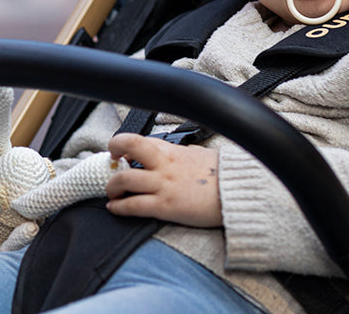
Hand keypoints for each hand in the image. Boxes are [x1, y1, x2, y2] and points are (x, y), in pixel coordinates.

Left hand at [105, 134, 221, 227]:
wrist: (238, 193)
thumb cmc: (224, 175)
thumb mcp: (201, 156)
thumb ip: (183, 155)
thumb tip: (175, 155)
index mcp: (173, 150)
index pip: (141, 140)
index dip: (124, 144)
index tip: (120, 152)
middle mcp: (164, 163)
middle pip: (128, 146)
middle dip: (112, 152)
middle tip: (111, 164)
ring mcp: (163, 184)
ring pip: (123, 179)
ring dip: (111, 186)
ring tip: (112, 193)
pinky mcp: (166, 206)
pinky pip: (133, 205)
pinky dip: (119, 207)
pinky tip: (115, 208)